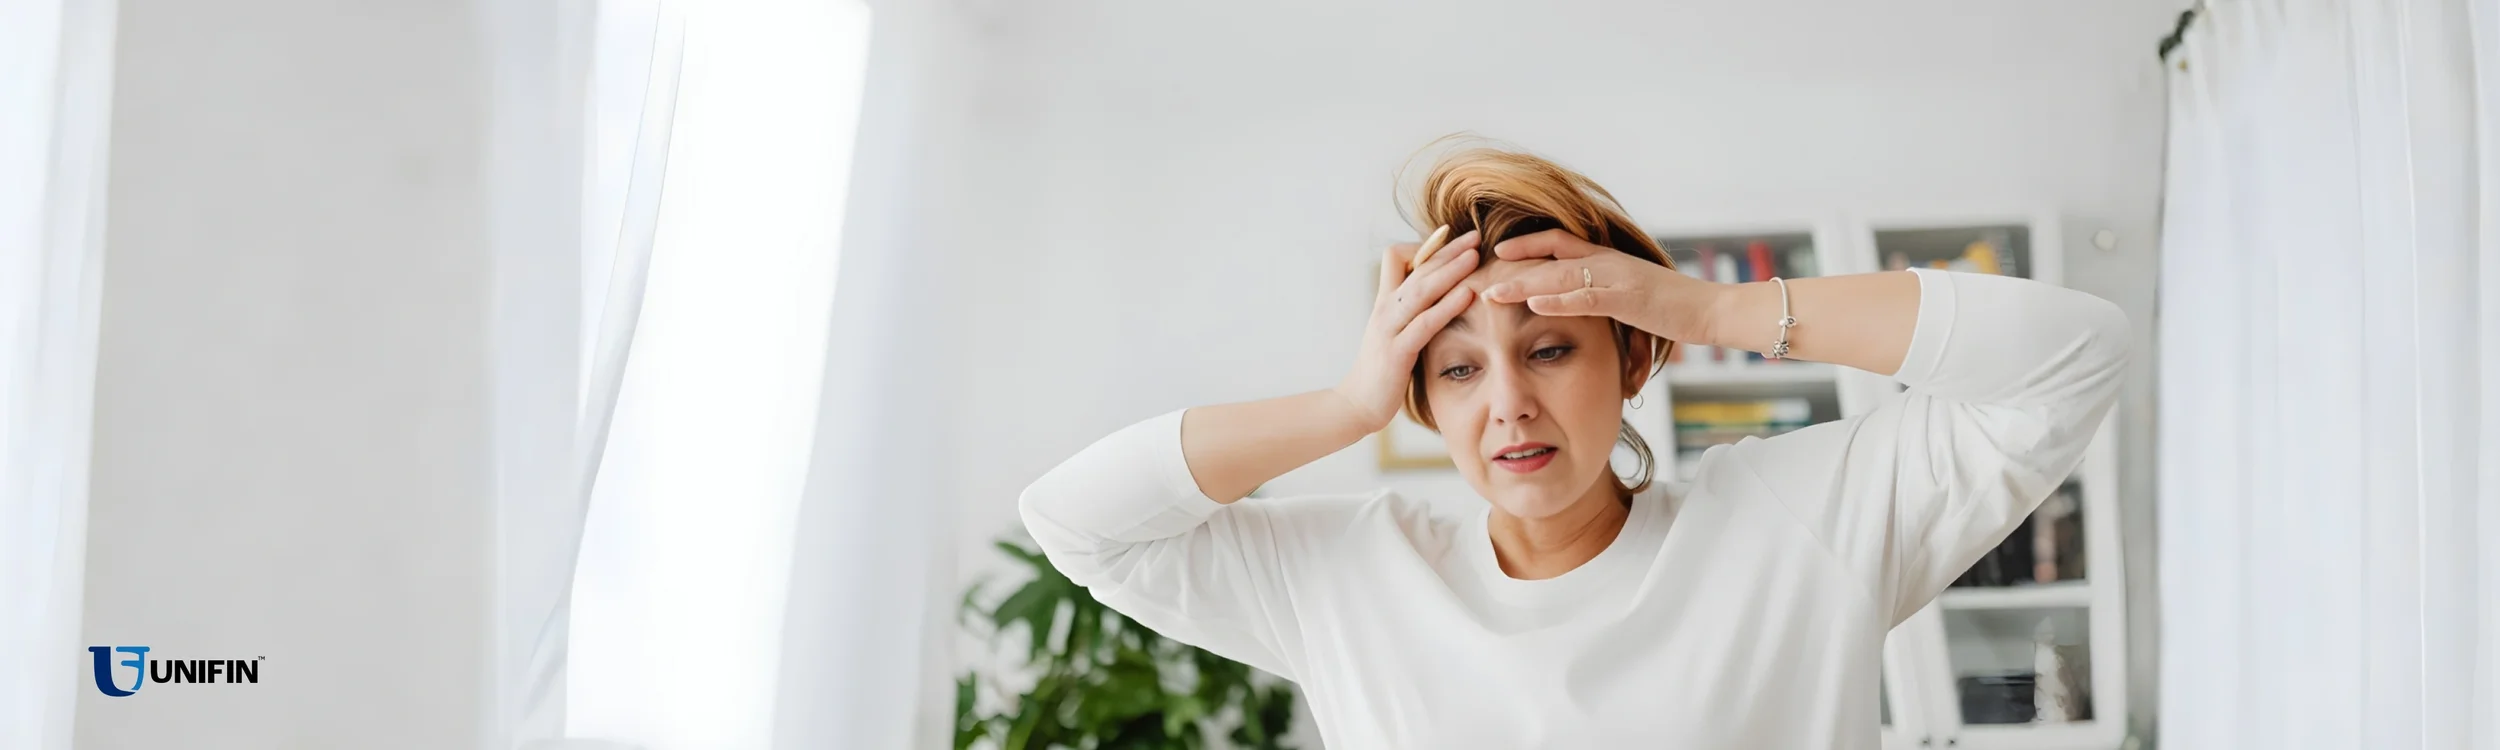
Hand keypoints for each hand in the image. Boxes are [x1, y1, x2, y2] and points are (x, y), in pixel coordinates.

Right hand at [1332, 228, 1480, 432]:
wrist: (1356, 404)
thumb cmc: (1381, 370)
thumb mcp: (1394, 333)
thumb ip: (1411, 312)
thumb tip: (1438, 296)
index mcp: (1385, 302)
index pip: (1397, 257)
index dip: (1424, 247)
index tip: (1451, 244)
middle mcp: (1385, 309)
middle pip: (1417, 267)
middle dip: (1447, 249)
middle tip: (1475, 235)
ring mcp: (1389, 329)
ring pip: (1421, 289)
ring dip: (1450, 269)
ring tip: (1475, 255)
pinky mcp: (1397, 352)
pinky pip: (1425, 322)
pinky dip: (1447, 305)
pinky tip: (1468, 294)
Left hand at [1478, 229, 1720, 343]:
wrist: (1713, 309)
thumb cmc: (1673, 307)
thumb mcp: (1630, 294)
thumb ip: (1602, 290)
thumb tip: (1577, 295)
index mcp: (1606, 259)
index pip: (1555, 242)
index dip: (1523, 245)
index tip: (1494, 252)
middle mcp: (1607, 262)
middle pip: (1547, 257)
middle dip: (1509, 267)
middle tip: (1474, 276)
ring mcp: (1617, 278)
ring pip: (1560, 276)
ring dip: (1522, 284)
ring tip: (1490, 292)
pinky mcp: (1629, 299)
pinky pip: (1588, 297)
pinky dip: (1560, 300)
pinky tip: (1534, 303)